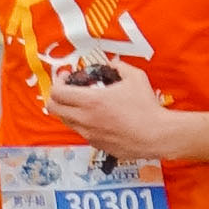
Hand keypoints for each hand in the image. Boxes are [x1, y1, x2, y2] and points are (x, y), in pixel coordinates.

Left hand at [44, 57, 174, 157]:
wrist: (156, 135)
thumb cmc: (146, 109)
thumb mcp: (135, 78)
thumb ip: (120, 67)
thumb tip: (114, 63)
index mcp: (91, 101)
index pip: (57, 93)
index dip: (57, 83)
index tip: (65, 77)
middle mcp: (85, 119)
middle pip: (53, 108)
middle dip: (55, 97)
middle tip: (66, 90)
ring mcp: (89, 134)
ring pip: (66, 121)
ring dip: (68, 110)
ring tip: (82, 103)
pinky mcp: (96, 144)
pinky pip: (81, 132)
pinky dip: (82, 122)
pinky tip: (96, 117)